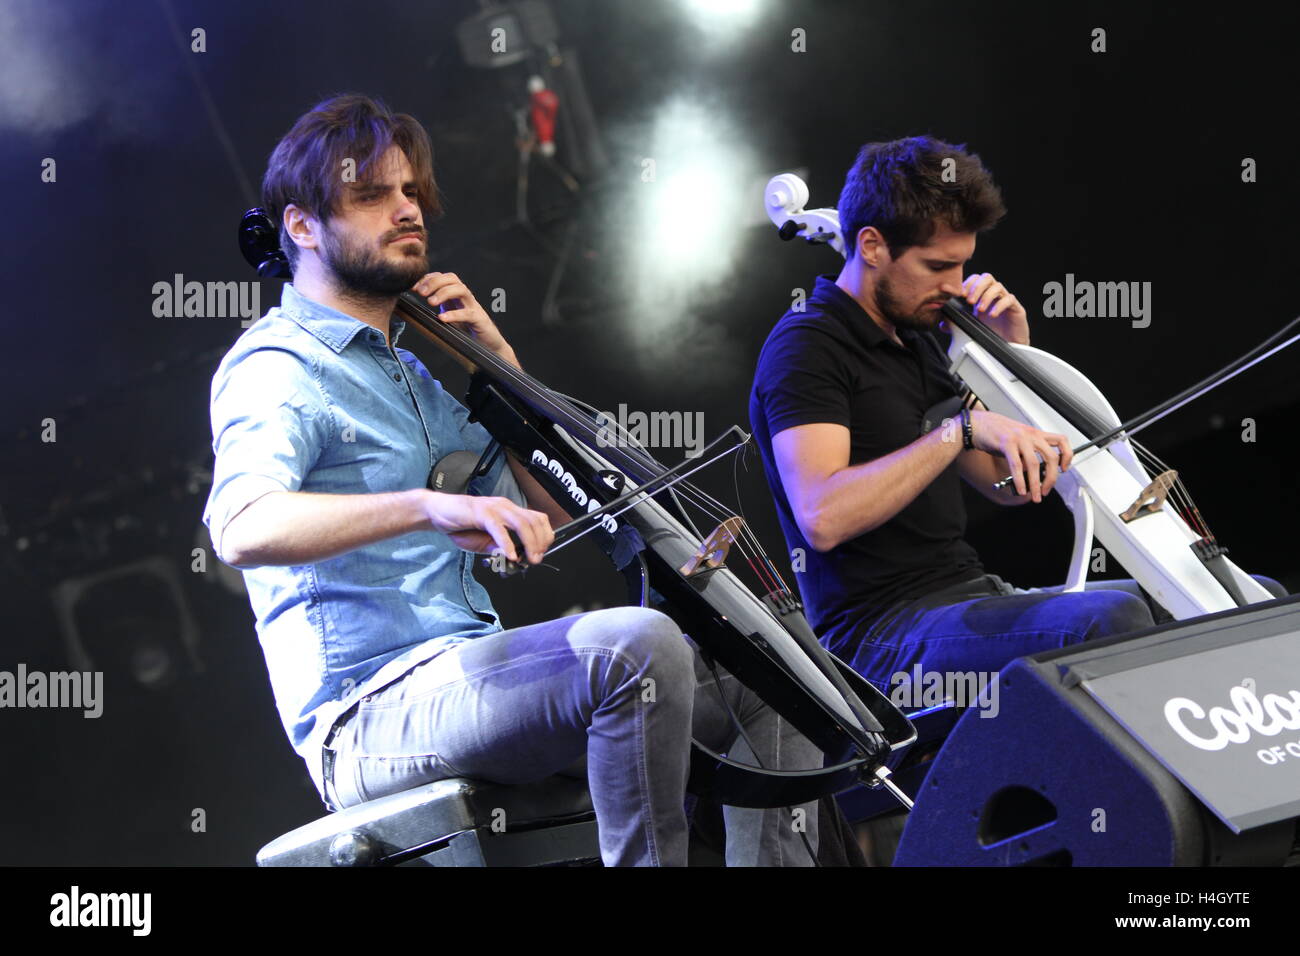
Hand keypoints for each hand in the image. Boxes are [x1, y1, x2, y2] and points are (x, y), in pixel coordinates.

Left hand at [411, 272, 517, 367]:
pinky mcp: (479, 320)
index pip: (442, 277)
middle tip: (421, 293)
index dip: (427, 279)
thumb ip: (435, 310)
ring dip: (444, 293)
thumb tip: (412, 310)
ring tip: (430, 302)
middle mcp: (465, 297)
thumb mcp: (448, 318)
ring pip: (461, 290)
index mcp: (456, 295)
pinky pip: (467, 313)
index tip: (413, 288)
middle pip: (452, 278)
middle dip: (434, 282)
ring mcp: (473, 307)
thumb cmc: (467, 332)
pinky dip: (454, 314)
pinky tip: (442, 318)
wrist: (488, 346)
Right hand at [419, 491, 552, 563]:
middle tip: (537, 559)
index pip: (537, 519)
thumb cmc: (460, 525)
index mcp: (509, 511)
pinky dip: (507, 542)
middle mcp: (505, 507)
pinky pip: (498, 528)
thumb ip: (498, 548)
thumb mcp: (483, 542)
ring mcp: (494, 508)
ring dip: (529, 542)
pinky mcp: (480, 512)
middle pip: (534, 521)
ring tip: (529, 559)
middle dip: (540, 542)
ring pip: (521, 523)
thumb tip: (514, 559)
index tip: (541, 552)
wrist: (436, 512)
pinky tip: (510, 554)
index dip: (544, 536)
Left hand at [963, 273, 1028, 345]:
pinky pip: (1009, 299)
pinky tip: (992, 314)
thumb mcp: (970, 328)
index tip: (960, 294)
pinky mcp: (1016, 308)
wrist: (1008, 347)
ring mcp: (1006, 300)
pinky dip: (999, 305)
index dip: (968, 283)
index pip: (975, 280)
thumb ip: (956, 325)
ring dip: (986, 296)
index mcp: (982, 296)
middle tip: (969, 301)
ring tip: (980, 310)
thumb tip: (942, 324)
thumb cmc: (992, 334)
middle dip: (976, 287)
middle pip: (987, 277)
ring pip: (998, 286)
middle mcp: (994, 295)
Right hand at [969, 409, 1071, 501]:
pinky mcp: (1006, 444)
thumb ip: (1027, 453)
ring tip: (1034, 495)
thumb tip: (1032, 473)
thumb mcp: (1017, 439)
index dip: (1067, 455)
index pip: (1061, 441)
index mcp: (1035, 433)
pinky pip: (1016, 465)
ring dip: (1036, 484)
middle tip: (1046, 490)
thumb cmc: (995, 432)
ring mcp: (1019, 439)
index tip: (1064, 468)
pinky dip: (1020, 480)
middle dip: (1051, 478)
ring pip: (1034, 464)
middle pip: (1051, 457)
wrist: (976, 424)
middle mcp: (1030, 435)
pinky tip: (1021, 489)